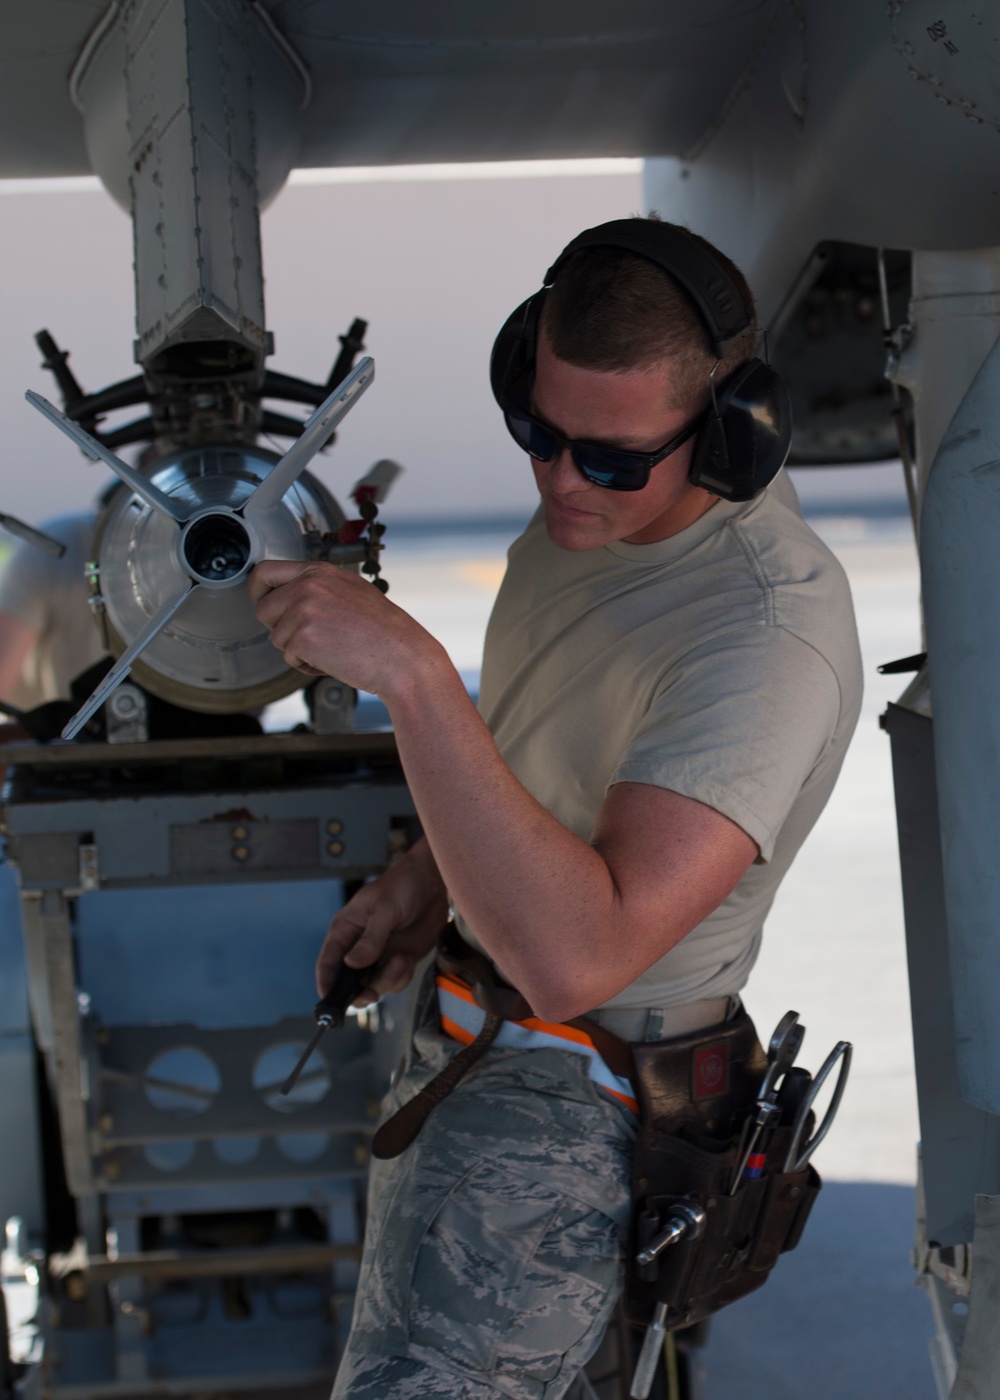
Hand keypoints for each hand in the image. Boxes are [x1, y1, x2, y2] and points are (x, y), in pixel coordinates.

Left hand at [249, 559, 444, 698]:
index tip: (264, 602)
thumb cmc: (384, 632)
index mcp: (319, 570)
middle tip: (308, 637)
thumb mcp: (351, 592)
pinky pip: (288, 657)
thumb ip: (318, 588)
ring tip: (332, 649)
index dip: (258, 590)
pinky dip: (307, 666)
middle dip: (278, 627)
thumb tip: (289, 597)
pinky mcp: (302, 637)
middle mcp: (308, 584)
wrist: (402, 657)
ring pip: (276, 637)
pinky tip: (334, 660)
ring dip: (298, 650)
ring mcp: (303, 609)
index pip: (265, 570)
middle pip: (263, 608)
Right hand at [316, 840, 448, 1006]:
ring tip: (402, 958)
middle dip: (360, 992)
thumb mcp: (386, 909)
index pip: (328, 962)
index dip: (326, 984)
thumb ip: (371, 939)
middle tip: (372, 995)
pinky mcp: (399, 960)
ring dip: (388, 979)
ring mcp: (379, 955)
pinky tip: (409, 959)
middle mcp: (359, 946)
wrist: (434, 882)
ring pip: (375, 985)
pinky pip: (395, 981)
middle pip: (349, 982)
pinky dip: (402, 976)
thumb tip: (352, 964)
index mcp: (345, 930)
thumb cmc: (403, 885)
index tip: (331, 1002)